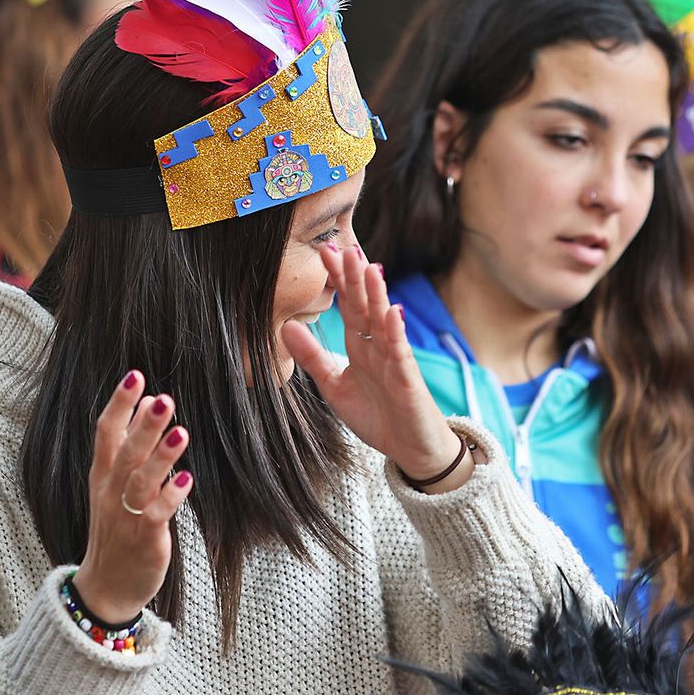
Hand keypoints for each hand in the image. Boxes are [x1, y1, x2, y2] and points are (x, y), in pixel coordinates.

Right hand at [73, 371, 193, 623]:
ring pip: (141, 481)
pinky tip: (186, 479)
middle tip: (163, 398)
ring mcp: (126, 516)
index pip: (105, 432)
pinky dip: (170, 497)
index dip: (120, 404)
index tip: (135, 376)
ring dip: (161, 457)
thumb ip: (128, 443)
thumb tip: (145, 401)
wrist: (106, 586)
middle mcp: (111, 491)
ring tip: (181, 432)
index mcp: (102, 473)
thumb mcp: (113, 482)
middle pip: (126, 453)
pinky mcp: (145, 539)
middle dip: (144, 426)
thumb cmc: (115, 528)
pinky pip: (157, 515)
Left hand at [281, 242, 469, 489]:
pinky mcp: (407, 378)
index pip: (347, 305)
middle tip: (340, 245)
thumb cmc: (377, 415)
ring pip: (384, 320)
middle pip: (364, 304)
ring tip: (368, 266)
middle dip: (353, 276)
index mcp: (360, 345)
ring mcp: (394, 359)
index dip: (336, 279)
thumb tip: (284, 326)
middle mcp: (378, 345)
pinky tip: (390, 312)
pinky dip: (395, 332)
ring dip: (377, 294)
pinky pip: (400, 352)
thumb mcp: (333, 386)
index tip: (322, 252)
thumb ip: (312, 357)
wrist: (409, 449)